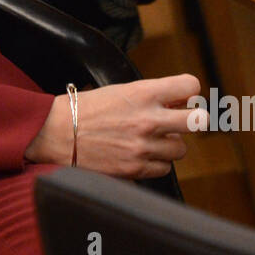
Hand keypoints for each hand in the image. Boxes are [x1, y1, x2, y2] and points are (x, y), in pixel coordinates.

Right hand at [24, 74, 206, 178]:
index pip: (190, 86)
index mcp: (144, 93)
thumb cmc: (85, 109)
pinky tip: (138, 154)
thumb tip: (180, 103)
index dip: (189, 92)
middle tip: (178, 122)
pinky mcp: (136, 169)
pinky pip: (163, 168)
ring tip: (149, 140)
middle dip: (191, 121)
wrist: (55, 133)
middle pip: (198, 121)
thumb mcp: (120, 90)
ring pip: (181, 149)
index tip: (182, 98)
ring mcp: (144, 146)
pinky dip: (155, 163)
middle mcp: (148, 119)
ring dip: (169, 145)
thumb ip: (150, 95)